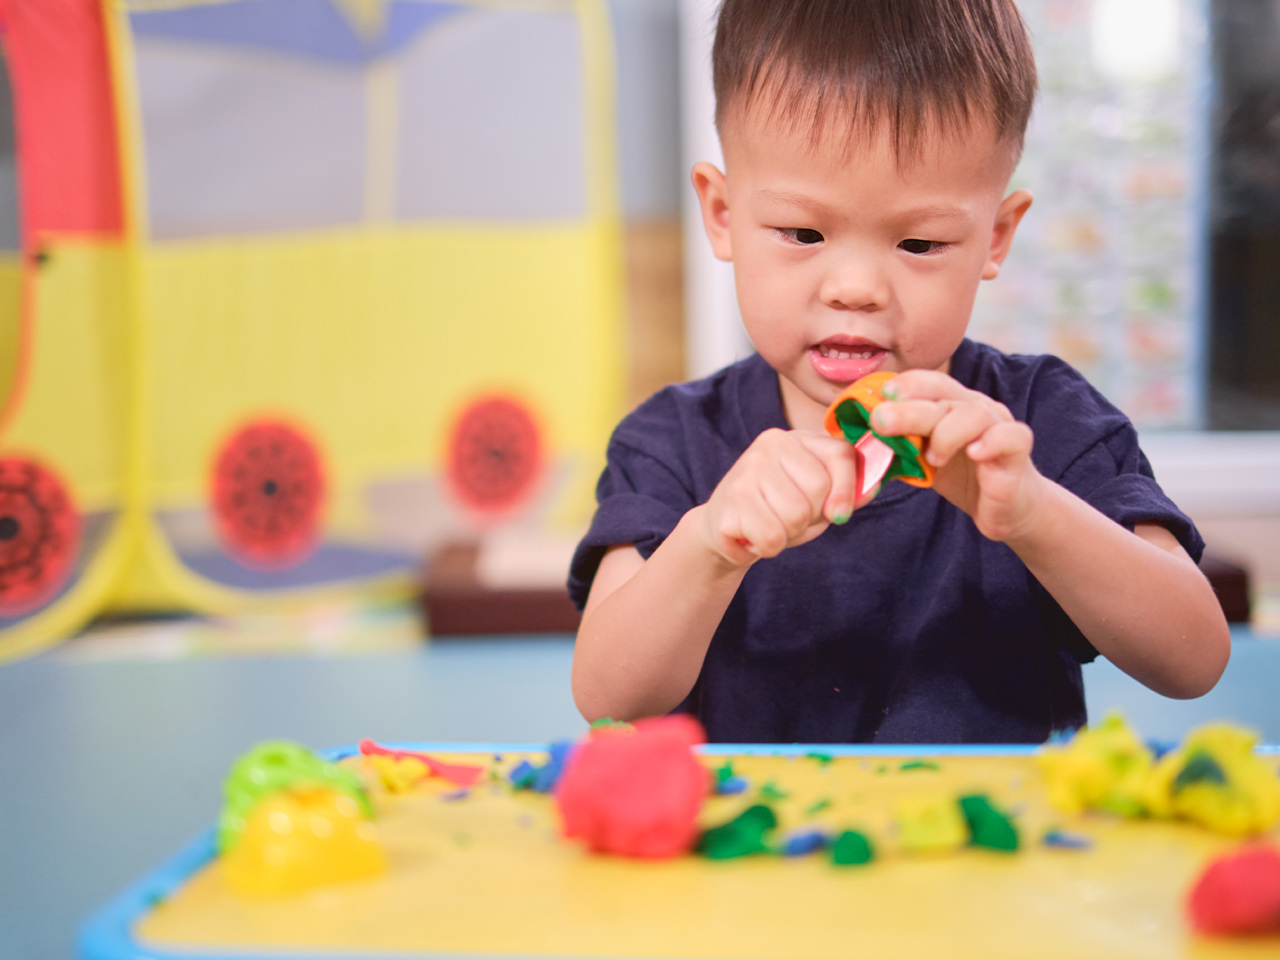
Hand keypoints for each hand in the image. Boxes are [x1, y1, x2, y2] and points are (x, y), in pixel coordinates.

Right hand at [699, 429, 865, 566]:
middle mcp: (771, 444)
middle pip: (820, 489)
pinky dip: (769, 547)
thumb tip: (874, 486)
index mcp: (798, 439)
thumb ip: (847, 491)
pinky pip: (773, 535)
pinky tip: (755, 536)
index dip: (848, 489)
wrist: (726, 529)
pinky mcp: (732, 499)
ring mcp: (748, 468)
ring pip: (796, 514)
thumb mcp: (817, 499)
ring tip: (771, 525)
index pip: (841, 453)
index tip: (838, 514)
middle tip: (790, 519)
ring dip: (789, 534)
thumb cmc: (777, 511)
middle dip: (812, 517)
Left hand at [870, 370, 1049, 542]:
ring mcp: (998, 426)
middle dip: (908, 409)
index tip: (880, 397)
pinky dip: (991, 442)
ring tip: (932, 459)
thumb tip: (855, 436)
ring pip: (974, 414)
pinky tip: (975, 453)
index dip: (906, 385)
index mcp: (951, 404)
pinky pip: (1010, 437)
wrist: (1007, 507)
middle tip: (881, 421)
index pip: (929, 382)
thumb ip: (899, 442)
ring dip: (946, 433)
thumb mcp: (923, 457)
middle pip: (943, 398)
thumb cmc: (962, 476)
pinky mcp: (1017, 451)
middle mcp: (976, 408)